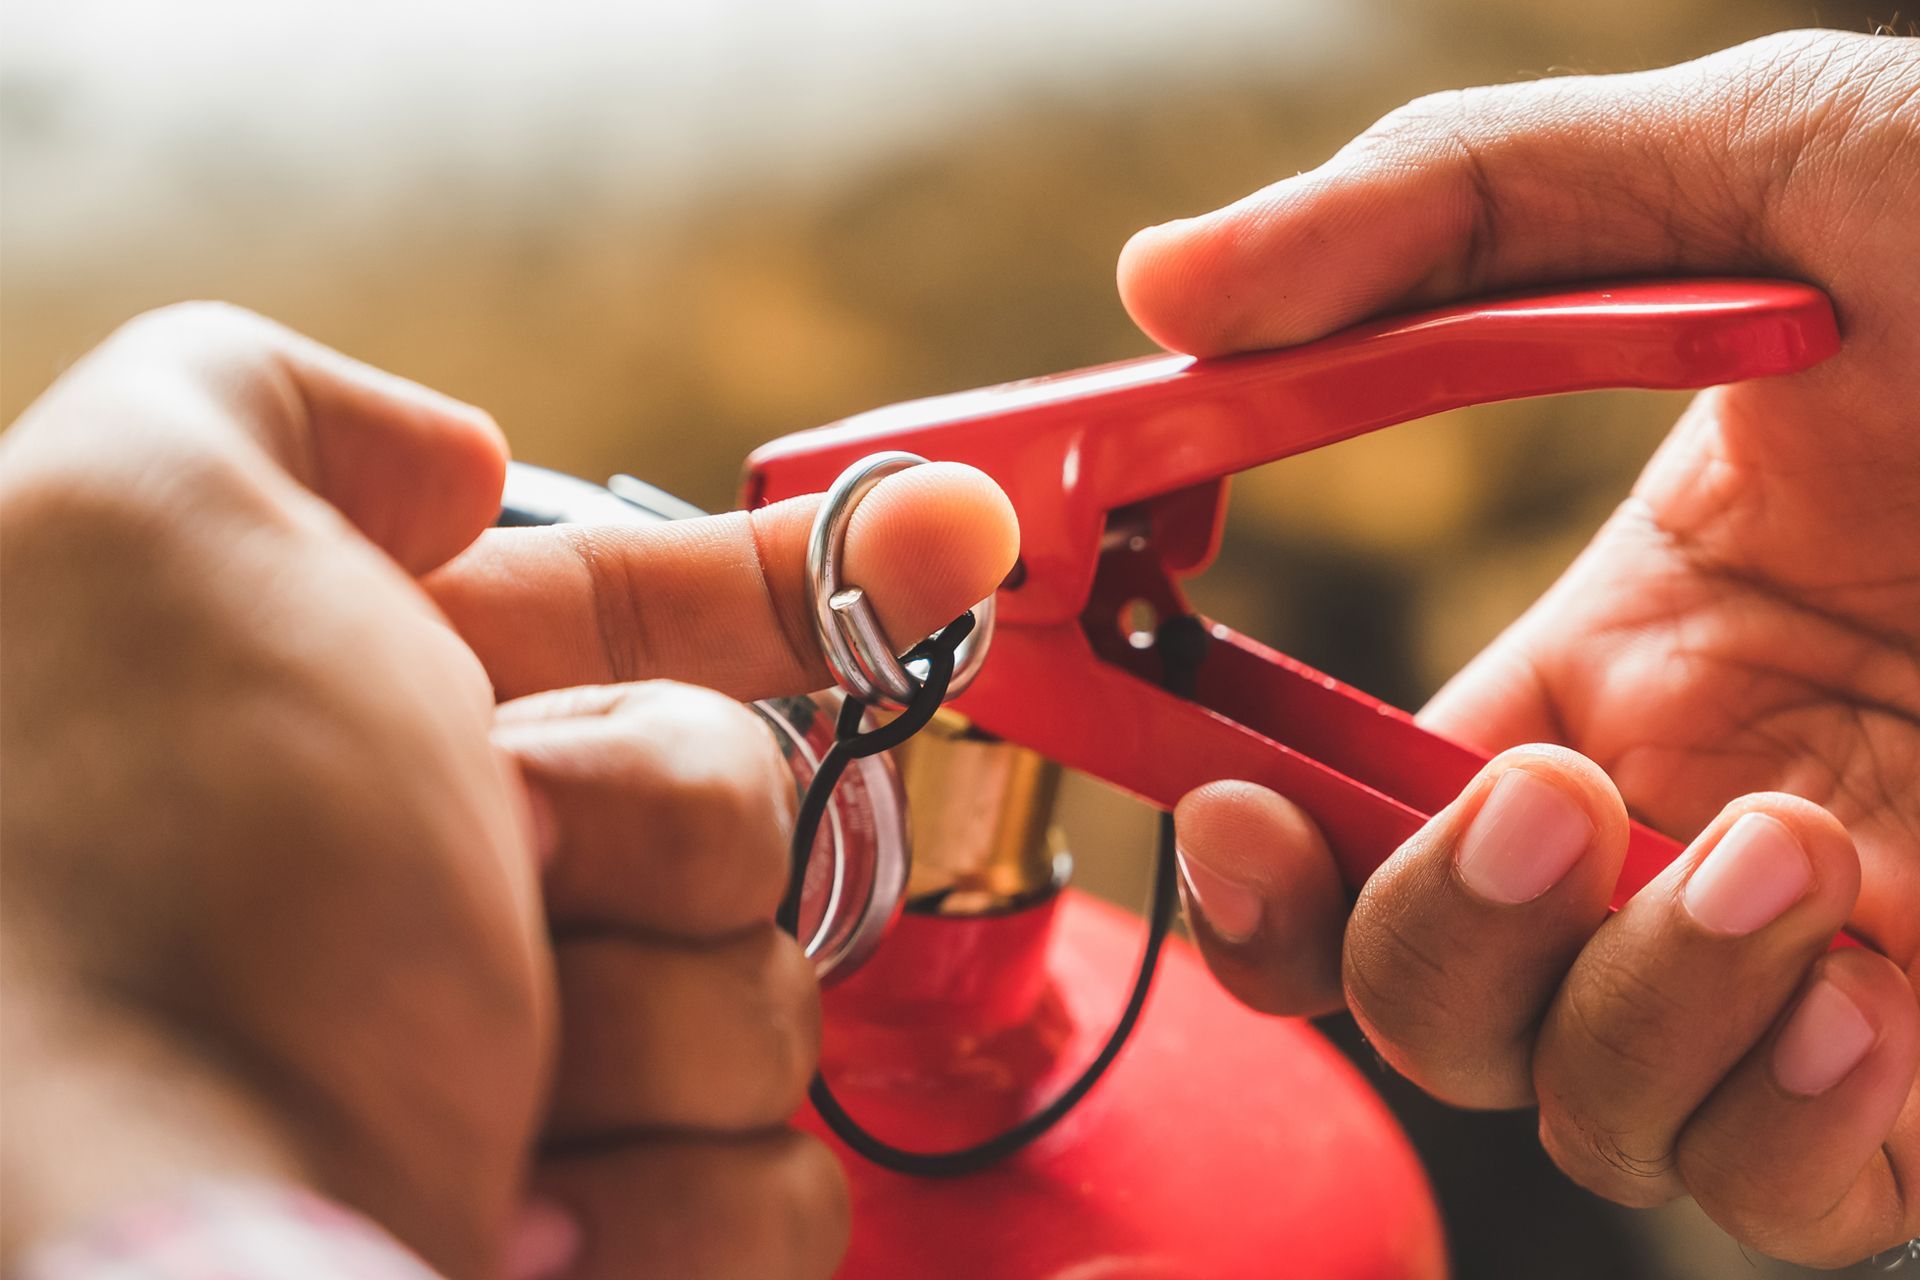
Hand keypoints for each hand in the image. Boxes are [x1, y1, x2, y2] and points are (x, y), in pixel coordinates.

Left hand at [0, 303, 1017, 1277]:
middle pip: (736, 805)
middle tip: (499, 870)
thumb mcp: (136, 528)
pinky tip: (524, 1222)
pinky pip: (783, 1193)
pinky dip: (673, 1207)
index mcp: (376, 732)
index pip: (634, 623)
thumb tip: (455, 462)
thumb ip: (262, 398)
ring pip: (772, 1002)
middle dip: (658, 829)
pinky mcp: (617, 1248)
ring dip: (654, 1030)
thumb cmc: (125, 887)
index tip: (947, 541)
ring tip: (467, 1083)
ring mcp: (546, 1083)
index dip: (788, 580)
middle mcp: (462, 902)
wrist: (123, 1248)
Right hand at [1117, 30, 1919, 1266]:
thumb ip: (1451, 207)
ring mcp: (1809, 953)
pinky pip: (1769, 1196)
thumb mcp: (1764, 165)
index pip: (1334, 809)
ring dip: (1608, 1007)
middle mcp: (1672, 821)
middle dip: (1416, 929)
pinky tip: (1853, 988)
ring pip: (1568, 1105)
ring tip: (1775, 843)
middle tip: (1544, 806)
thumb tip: (1163, 280)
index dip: (1247, 838)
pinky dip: (1758, 1123)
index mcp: (1599, 653)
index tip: (1217, 781)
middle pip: (1414, 988)